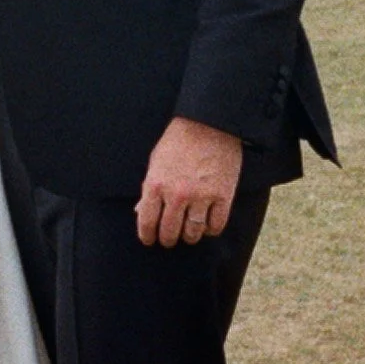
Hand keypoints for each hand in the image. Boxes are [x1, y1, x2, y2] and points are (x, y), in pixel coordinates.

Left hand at [136, 117, 243, 248]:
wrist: (209, 123)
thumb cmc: (179, 141)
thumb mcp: (156, 162)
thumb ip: (148, 189)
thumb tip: (141, 212)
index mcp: (156, 185)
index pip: (147, 223)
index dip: (147, 236)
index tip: (150, 240)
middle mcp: (177, 195)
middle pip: (170, 233)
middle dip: (168, 239)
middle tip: (169, 239)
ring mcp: (201, 197)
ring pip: (193, 233)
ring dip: (189, 236)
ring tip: (189, 232)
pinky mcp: (223, 196)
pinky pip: (216, 226)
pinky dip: (211, 229)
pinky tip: (207, 224)